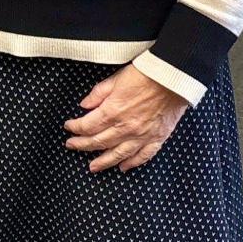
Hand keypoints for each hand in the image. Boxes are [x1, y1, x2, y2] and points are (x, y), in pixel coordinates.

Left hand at [64, 63, 188, 171]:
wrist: (173, 77)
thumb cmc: (146, 74)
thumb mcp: (116, 79)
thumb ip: (98, 93)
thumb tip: (84, 105)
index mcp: (113, 111)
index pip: (88, 125)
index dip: (75, 127)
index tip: (69, 127)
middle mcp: (126, 127)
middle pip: (99, 142)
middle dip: (82, 145)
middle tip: (72, 146)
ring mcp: (142, 135)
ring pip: (118, 154)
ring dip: (103, 162)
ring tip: (93, 167)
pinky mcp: (157, 138)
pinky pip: (143, 156)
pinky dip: (132, 164)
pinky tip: (123, 167)